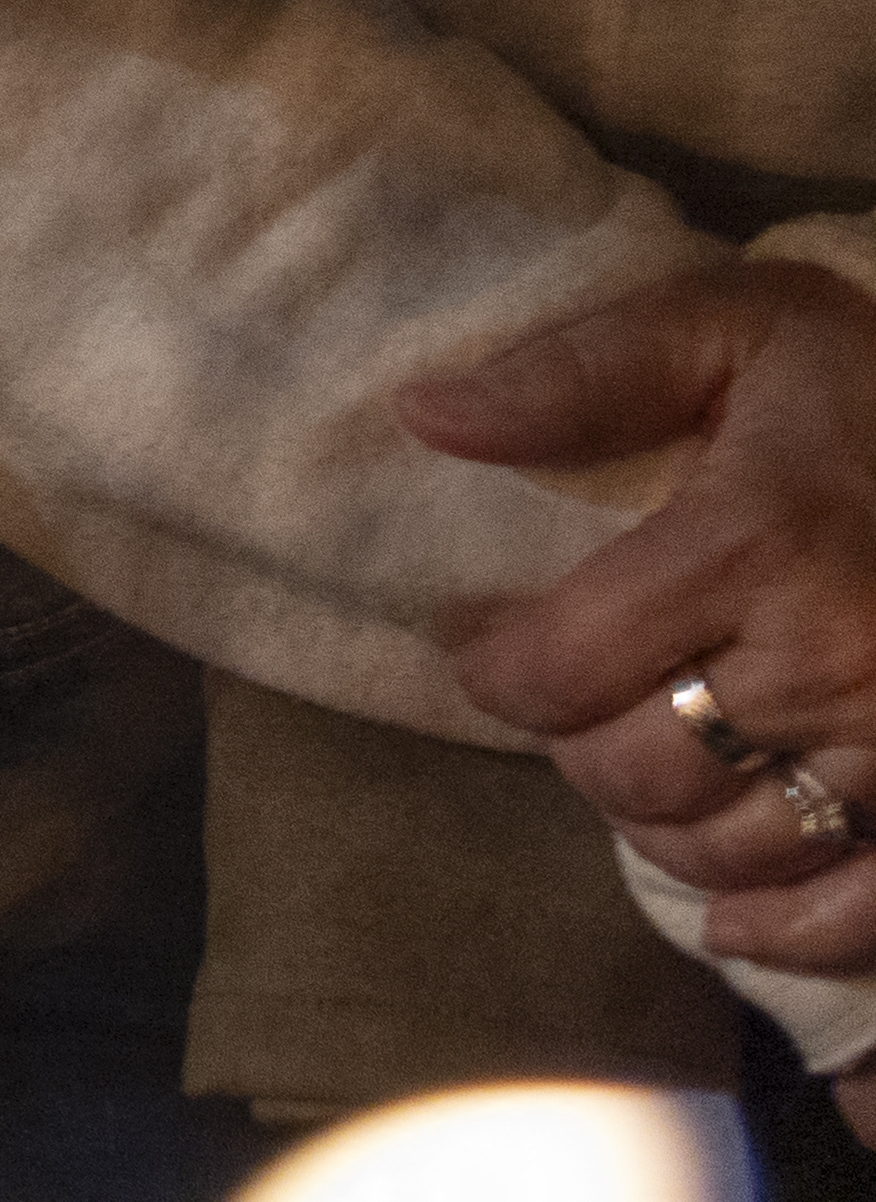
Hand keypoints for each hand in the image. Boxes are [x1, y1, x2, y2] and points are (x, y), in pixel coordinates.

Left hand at [409, 255, 875, 972]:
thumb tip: (425, 416)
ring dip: (663, 825)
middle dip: (575, 745)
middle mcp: (837, 662)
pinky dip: (784, 929)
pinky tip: (732, 918)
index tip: (487, 649)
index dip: (498, 671)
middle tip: (573, 705)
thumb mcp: (725, 327)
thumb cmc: (869, 375)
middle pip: (638, 771)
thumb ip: (577, 373)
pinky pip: (857, 912)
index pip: (564, 667)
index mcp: (760, 544)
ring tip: (645, 767)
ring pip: (730, 849)